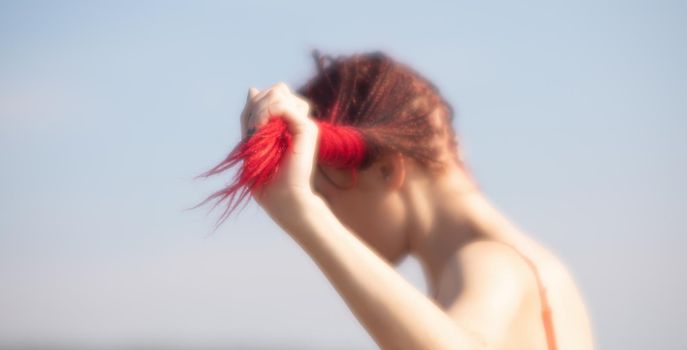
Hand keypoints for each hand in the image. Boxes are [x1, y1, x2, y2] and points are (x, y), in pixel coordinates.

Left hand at [242, 82, 320, 230]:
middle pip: (276, 90)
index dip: (256, 104)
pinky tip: (261, 128)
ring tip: (257, 129)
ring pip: (280, 92)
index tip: (250, 128)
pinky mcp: (307, 128)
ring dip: (261, 108)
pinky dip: (266, 112)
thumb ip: (252, 116)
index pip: (271, 95)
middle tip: (253, 130)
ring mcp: (304, 123)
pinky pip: (282, 105)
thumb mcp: (251, 142)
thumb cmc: (266, 180)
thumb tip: (252, 88)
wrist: (283, 199)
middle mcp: (298, 121)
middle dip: (258, 105)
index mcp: (287, 124)